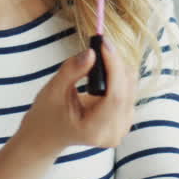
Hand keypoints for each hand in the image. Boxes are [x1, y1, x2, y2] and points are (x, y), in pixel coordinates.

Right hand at [16, 40, 137, 157]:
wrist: (48, 134)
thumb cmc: (47, 115)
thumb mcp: (53, 91)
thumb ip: (72, 71)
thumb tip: (92, 53)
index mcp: (94, 131)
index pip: (115, 97)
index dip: (114, 67)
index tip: (104, 44)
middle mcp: (113, 132)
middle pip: (126, 91)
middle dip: (116, 63)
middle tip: (101, 44)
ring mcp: (122, 127)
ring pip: (131, 88)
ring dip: (118, 68)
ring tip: (100, 55)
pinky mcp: (125, 119)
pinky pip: (129, 90)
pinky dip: (119, 75)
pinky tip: (106, 69)